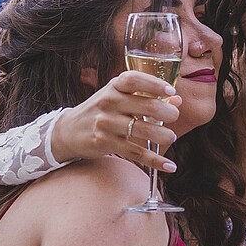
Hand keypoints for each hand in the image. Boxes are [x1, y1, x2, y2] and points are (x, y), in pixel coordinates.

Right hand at [49, 70, 183, 174]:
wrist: (68, 130)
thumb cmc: (101, 111)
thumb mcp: (118, 97)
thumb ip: (146, 96)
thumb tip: (177, 100)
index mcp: (114, 86)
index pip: (135, 80)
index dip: (155, 84)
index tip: (171, 91)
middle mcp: (109, 102)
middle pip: (146, 106)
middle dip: (168, 112)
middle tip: (174, 116)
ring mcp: (106, 123)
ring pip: (143, 130)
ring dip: (163, 136)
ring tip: (171, 137)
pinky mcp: (105, 143)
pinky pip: (136, 153)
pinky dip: (155, 160)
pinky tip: (169, 166)